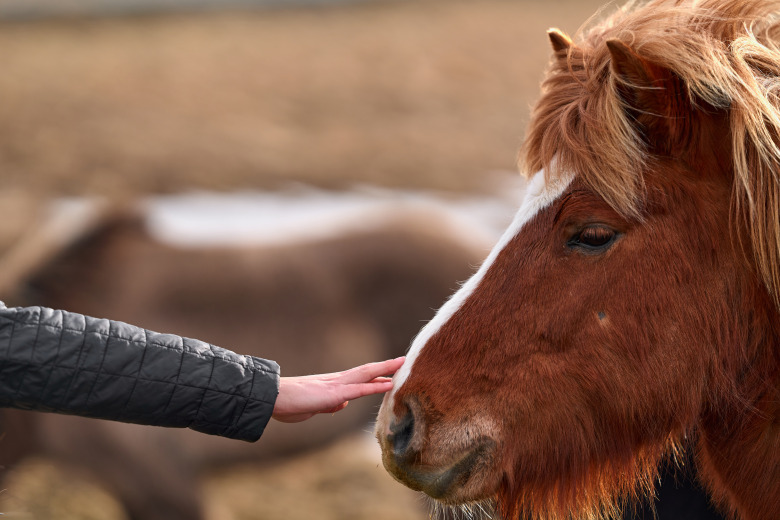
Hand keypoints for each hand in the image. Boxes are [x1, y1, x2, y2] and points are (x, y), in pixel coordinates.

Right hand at [271, 357, 404, 422]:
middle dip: (385, 367)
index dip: (374, 376)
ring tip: (402, 364)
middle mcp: (336, 381)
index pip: (358, 379)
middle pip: (365, 371)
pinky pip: (359, 390)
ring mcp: (336, 386)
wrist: (273, 398)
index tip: (388, 375)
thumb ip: (328, 405)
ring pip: (366, 374)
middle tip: (402, 361)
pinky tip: (389, 384)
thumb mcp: (313, 407)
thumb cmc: (288, 404)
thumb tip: (342, 404)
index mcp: (330, 386)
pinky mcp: (334, 394)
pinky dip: (375, 386)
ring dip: (385, 369)